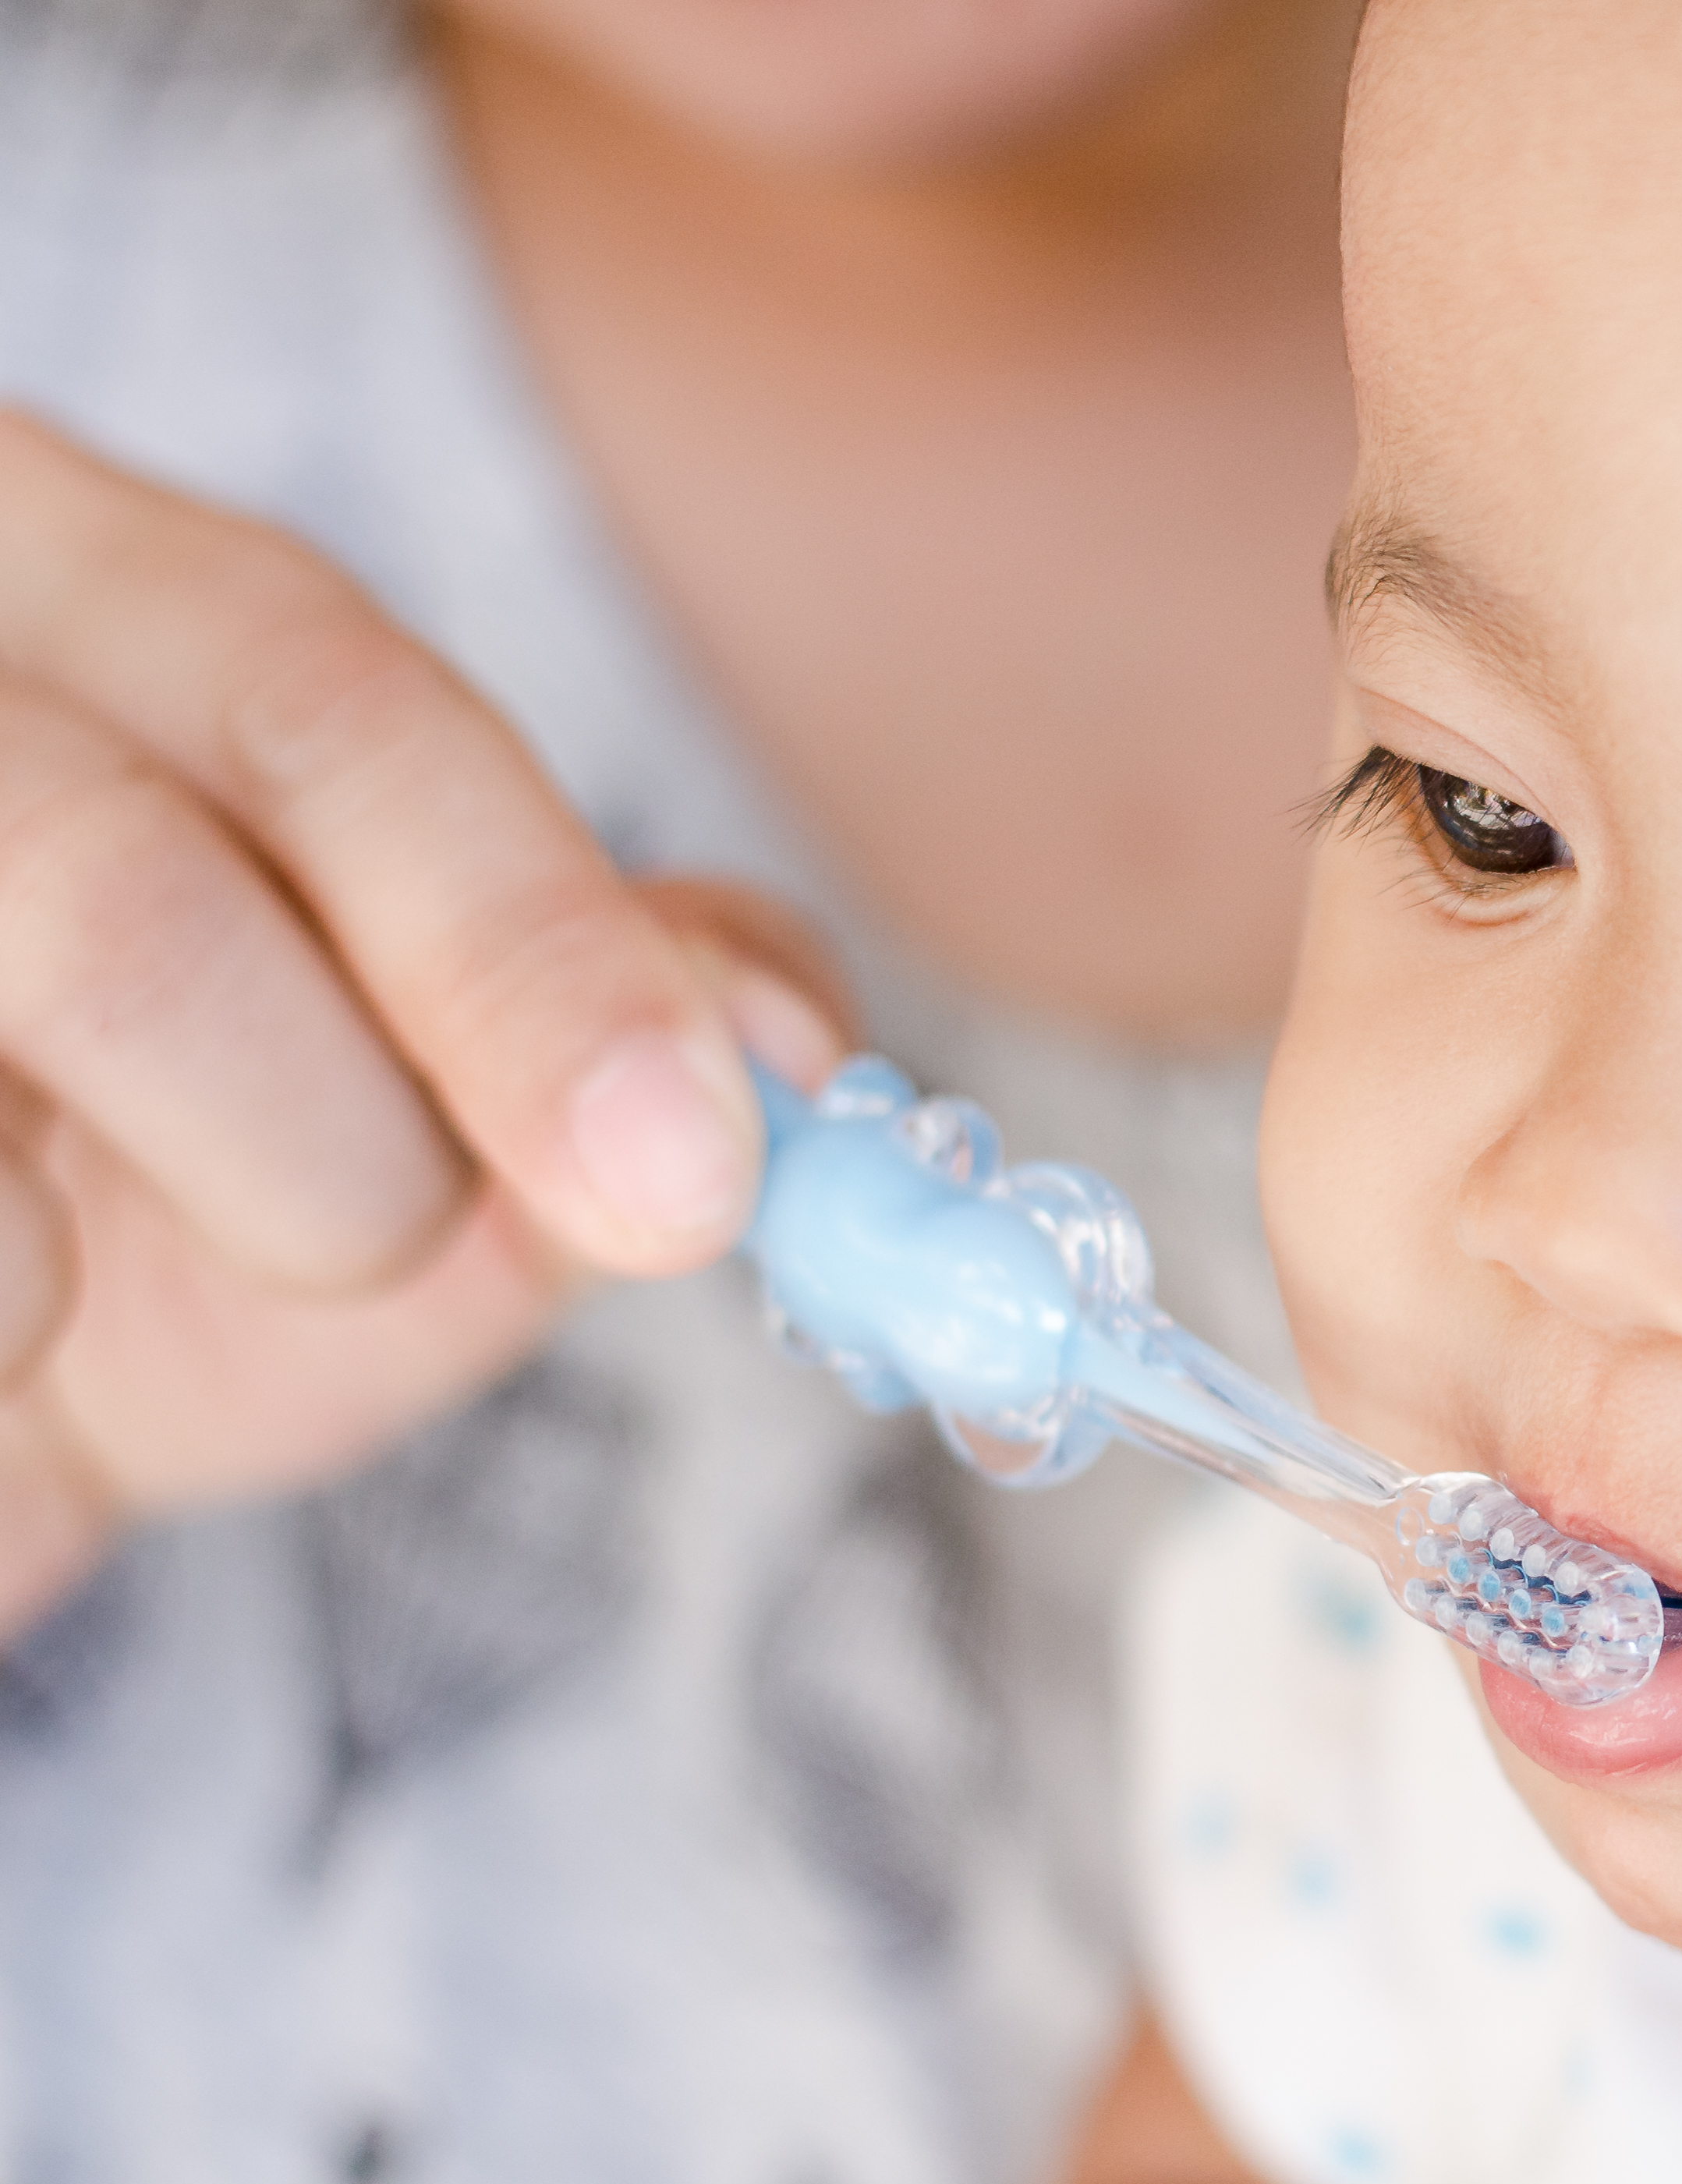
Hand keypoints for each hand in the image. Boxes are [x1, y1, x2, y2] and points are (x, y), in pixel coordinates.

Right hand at [0, 409, 844, 1634]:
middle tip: (367, 1257)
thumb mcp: (409, 1096)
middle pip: (121, 899)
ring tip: (67, 1288)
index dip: (528, 952)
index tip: (683, 1184)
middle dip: (325, 1161)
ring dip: (76, 1284)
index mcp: (90, 585)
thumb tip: (796, 1043)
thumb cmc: (159, 1183)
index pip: (330, 712)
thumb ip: (610, 1024)